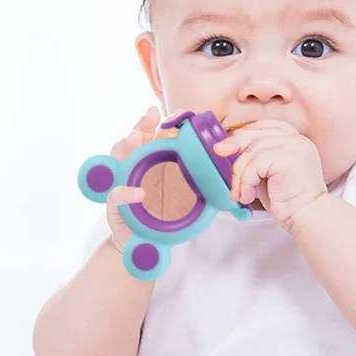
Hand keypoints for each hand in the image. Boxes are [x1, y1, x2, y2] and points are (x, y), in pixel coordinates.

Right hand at [106, 107, 196, 250]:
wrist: (143, 241)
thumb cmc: (165, 215)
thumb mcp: (188, 200)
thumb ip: (207, 193)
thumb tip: (239, 197)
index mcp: (154, 160)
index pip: (156, 135)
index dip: (165, 122)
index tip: (178, 114)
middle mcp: (135, 166)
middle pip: (134, 139)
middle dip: (142, 125)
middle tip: (151, 115)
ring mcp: (122, 181)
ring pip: (117, 157)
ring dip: (124, 145)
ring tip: (134, 138)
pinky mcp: (115, 205)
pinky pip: (116, 197)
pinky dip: (125, 193)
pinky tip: (138, 193)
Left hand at [213, 120, 327, 231]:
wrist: (307, 216)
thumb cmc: (288, 200)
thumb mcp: (269, 173)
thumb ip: (256, 158)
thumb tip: (230, 146)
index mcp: (295, 140)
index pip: (266, 126)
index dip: (246, 132)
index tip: (230, 142)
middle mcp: (296, 140)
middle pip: (257, 133)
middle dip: (234, 142)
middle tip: (219, 151)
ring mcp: (293, 147)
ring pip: (252, 152)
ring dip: (240, 176)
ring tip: (240, 195)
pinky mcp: (287, 158)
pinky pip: (255, 165)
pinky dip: (246, 182)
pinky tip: (248, 196)